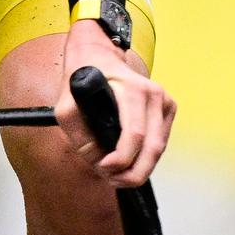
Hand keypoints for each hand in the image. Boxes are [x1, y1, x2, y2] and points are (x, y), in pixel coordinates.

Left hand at [52, 20, 175, 187]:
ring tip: (119, 175)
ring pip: (159, 148)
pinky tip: (130, 160)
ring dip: (141, 168)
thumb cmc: (83, 76)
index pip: (134, 134)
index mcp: (131, 88)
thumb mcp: (66, 105)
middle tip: (114, 181)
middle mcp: (153, 94)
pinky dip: (147, 156)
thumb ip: (80, 137)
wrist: (98, 53)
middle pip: (152, 147)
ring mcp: (164, 100)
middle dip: (134, 172)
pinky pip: (161, 141)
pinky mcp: (168, 108)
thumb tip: (100, 164)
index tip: (105, 169)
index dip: (122, 159)